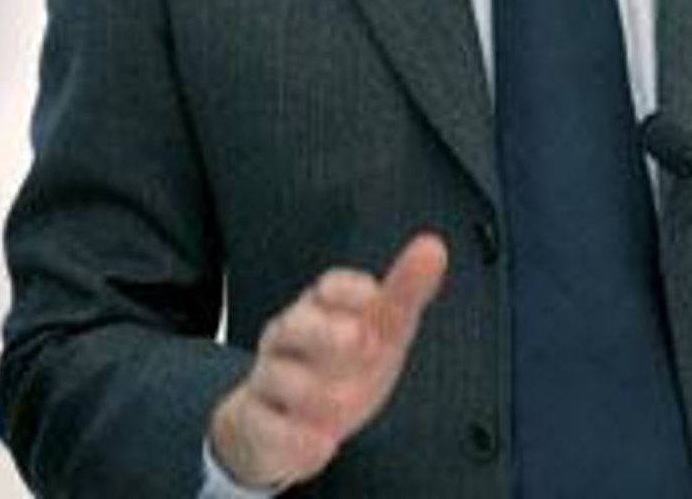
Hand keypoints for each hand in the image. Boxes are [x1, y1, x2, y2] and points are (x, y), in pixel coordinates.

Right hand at [209, 234, 447, 489]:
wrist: (292, 419)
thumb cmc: (346, 362)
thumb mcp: (382, 329)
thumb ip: (406, 292)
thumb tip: (433, 247)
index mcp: (321, 307)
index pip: (329, 287)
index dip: (349, 289)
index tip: (373, 295)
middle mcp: (289, 336)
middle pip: (294, 324)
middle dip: (324, 330)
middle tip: (360, 339)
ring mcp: (269, 378)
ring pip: (276, 375)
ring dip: (312, 390)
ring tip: (346, 402)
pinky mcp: (257, 422)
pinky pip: (265, 426)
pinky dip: (293, 437)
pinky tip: (323, 444)